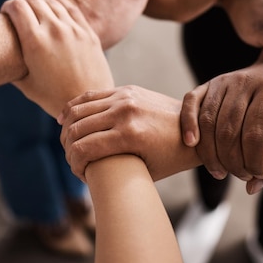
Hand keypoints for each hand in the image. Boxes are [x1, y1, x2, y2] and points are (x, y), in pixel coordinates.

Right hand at [2, 0, 113, 116]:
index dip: (8, 7)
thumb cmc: (53, 98)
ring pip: (52, 1)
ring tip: (37, 14)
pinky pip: (70, 7)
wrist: (87, 102)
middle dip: (22, 4)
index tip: (6, 14)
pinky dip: (58, 6)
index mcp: (34, 42)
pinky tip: (54, 13)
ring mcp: (73, 29)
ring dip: (41, 4)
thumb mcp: (26, 84)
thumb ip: (11, 66)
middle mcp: (54, 30)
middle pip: (32, 0)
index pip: (16, 6)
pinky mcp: (87, 31)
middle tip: (20, 15)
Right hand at [59, 86, 199, 181]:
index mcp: (130, 135)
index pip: (83, 149)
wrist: (196, 128)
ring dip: (68, 128)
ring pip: (79, 110)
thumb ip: (116, 169)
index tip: (79, 173)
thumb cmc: (171, 157)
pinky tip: (66, 120)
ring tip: (68, 142)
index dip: (74, 164)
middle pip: (77, 129)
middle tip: (72, 159)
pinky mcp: (125, 90)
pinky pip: (90, 96)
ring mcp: (124, 98)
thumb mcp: (146, 172)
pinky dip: (74, 108)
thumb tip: (88, 172)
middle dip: (68, 147)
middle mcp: (125, 112)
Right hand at [180, 52, 262, 192]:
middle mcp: (245, 82)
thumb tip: (252, 189)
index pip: (255, 133)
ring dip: (210, 152)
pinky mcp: (209, 83)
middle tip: (239, 175)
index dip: (254, 161)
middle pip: (229, 130)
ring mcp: (225, 80)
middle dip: (232, 161)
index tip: (257, 174)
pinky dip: (188, 123)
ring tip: (219, 171)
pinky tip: (191, 144)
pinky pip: (191, 102)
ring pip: (208, 121)